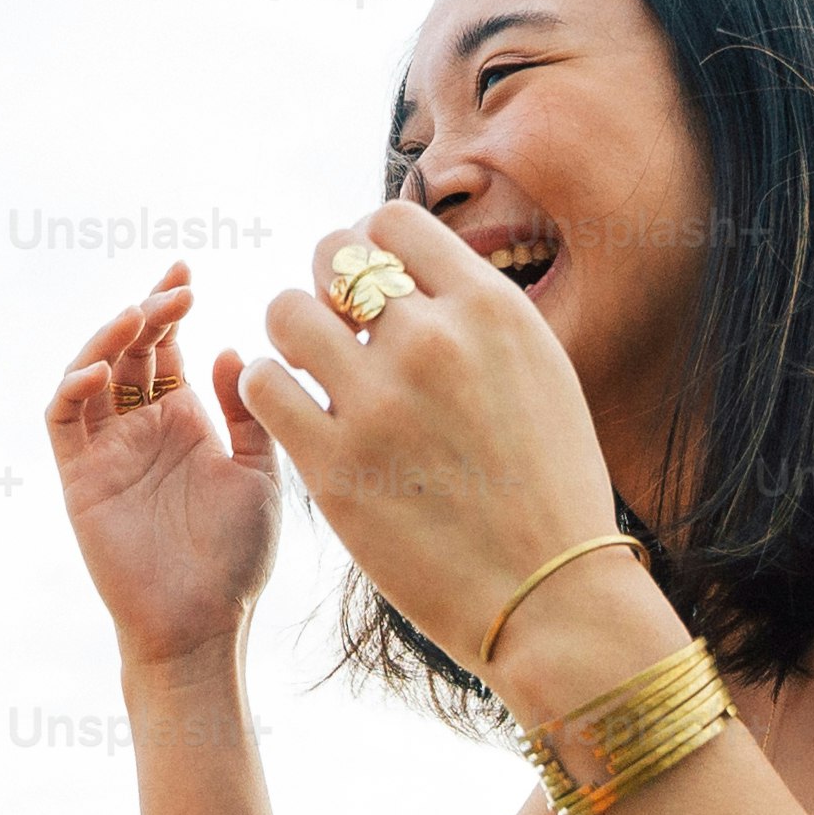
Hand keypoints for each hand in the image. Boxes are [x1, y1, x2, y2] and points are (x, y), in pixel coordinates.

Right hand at [45, 260, 283, 668]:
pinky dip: (73, 386)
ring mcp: (105, 452)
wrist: (204, 626)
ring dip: (109, 337)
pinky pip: (62, 420)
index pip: (166, 348)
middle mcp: (139, 429)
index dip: (169, 305)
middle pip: (129, 350)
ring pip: (89, 373)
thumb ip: (246, 413)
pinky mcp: (79, 479)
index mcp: (181, 422)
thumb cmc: (237, 559)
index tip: (187, 270)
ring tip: (140, 315)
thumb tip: (228, 350)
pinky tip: (103, 368)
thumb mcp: (261, 475)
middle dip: (147, 310)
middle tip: (176, 286)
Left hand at [245, 203, 646, 685]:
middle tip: (339, 328)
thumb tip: (411, 272)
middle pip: (332, 255)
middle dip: (327, 283)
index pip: (393, 219)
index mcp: (491, 309)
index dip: (371, 246)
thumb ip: (475, 316)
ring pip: (285, 311)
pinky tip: (296, 410)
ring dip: (291, 332)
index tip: (374, 286)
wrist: (552, 595)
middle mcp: (432, 342)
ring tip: (313, 368)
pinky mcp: (333, 466)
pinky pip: (262, 383)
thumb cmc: (550, 487)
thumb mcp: (541, 372)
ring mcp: (378, 402)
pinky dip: (269, 386)